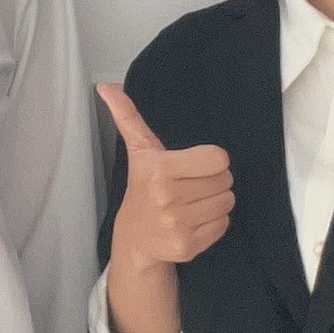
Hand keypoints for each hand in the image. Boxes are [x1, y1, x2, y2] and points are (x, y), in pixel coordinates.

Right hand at [97, 85, 234, 273]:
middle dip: (213, 182)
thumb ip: (128, 117)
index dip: (210, 161)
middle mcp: (167, 197)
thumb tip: (106, 86)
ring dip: (215, 202)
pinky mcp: (187, 246)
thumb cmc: (143, 188)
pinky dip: (214, 223)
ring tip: (192, 204)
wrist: (135, 238)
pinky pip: (224, 225)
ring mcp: (177, 224)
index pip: (218, 158)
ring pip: (227, 203)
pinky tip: (193, 221)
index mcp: (159, 169)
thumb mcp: (139, 151)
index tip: (192, 167)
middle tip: (190, 187)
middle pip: (225, 181)